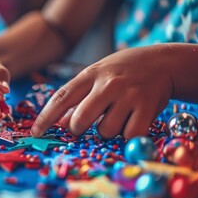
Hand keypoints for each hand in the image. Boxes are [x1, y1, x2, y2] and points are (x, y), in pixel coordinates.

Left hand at [31, 46, 173, 138]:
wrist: (162, 61)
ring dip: (107, 131)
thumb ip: (79, 97)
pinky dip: (127, 135)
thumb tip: (63, 124)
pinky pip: (128, 135)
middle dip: (78, 129)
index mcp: (90, 74)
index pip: (61, 98)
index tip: (35, 133)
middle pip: (80, 121)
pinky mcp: (148, 107)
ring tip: (118, 115)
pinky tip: (132, 120)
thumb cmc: (122, 71)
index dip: (45, 118)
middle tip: (85, 125)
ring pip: (105, 131)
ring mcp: (128, 95)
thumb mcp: (97, 76)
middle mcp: (108, 83)